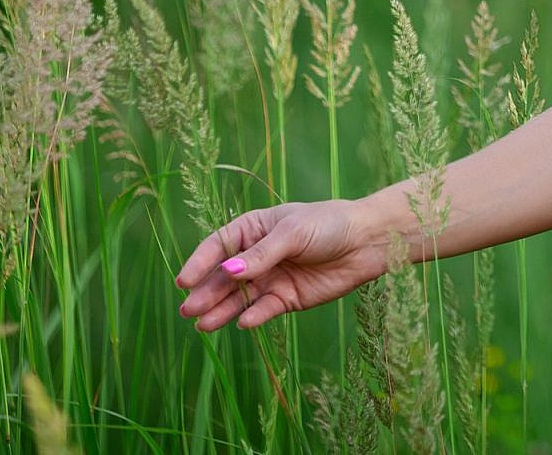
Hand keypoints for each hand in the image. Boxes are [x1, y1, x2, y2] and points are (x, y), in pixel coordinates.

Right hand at [175, 200, 384, 330]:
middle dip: (206, 292)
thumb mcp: (293, 232)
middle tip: (188, 309)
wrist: (368, 242)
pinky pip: (265, 309)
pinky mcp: (287, 298)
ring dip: (222, 310)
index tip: (184, 280)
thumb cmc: (329, 224)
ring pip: (240, 297)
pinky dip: (254, 316)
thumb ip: (262, 254)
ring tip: (202, 325)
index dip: (200, 263)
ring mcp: (271, 278)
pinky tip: (242, 322)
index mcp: (254, 228)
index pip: (219, 246)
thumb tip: (229, 271)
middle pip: (225, 276)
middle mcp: (258, 255)